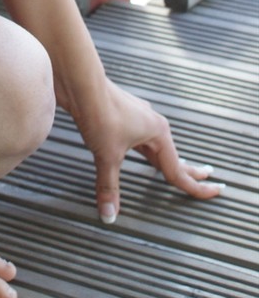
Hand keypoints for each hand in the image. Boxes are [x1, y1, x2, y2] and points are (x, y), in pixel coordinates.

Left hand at [68, 78, 223, 222]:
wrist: (81, 83)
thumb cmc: (100, 111)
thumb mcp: (107, 155)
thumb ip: (109, 186)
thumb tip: (109, 214)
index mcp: (158, 133)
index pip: (179, 169)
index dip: (196, 186)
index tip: (215, 191)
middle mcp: (151, 124)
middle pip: (173, 154)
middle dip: (190, 168)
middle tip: (206, 176)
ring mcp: (136, 117)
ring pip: (155, 146)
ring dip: (164, 159)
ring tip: (171, 168)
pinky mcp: (120, 115)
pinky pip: (140, 138)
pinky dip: (145, 149)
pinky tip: (139, 150)